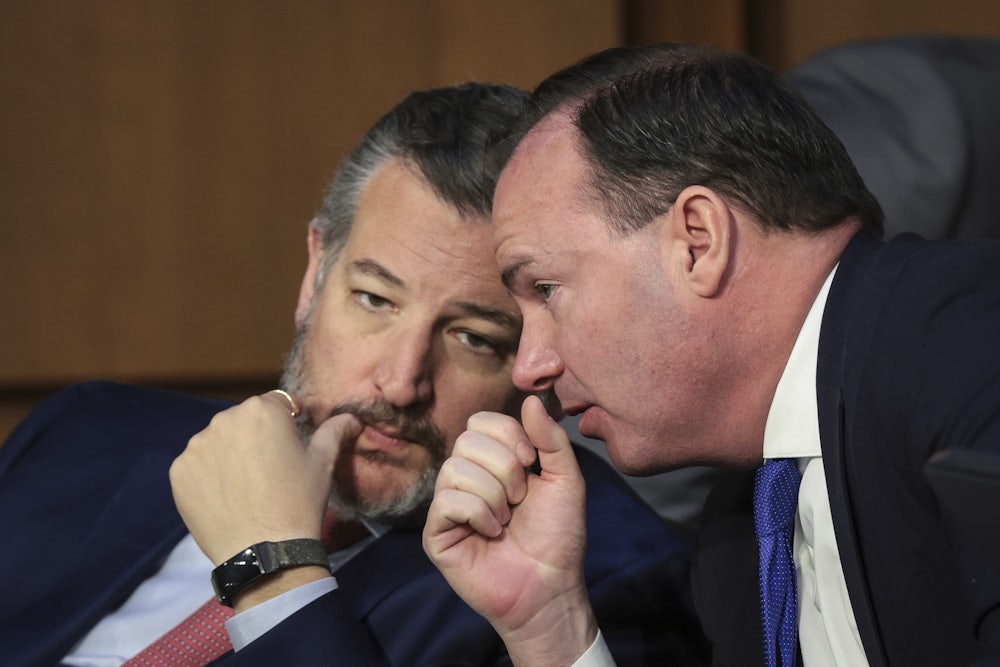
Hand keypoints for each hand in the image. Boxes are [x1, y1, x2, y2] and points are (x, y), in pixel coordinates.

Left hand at [170, 391, 360, 564]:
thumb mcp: (323, 463)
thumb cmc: (299, 502)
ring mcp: (197, 446)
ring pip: (218, 441)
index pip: (276, 403)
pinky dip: (209, 475)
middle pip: (244, 420)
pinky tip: (226, 496)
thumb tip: (351, 418)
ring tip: (247, 486)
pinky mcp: (179, 472)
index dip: (288, 421)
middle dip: (257, 437)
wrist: (265, 553)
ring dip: (231, 453)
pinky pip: (197, 465)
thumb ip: (334, 431)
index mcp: (262, 410)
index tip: (291, 445)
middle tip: (271, 470)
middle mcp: (224, 420)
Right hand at [422, 395, 597, 665]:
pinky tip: (492, 533)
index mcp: (492, 461)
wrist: (550, 585)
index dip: (508, 435)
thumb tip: (529, 398)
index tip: (532, 462)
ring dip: (493, 495)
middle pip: (466, 440)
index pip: (481, 421)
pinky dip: (479, 514)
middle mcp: (465, 478)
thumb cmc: (557, 536)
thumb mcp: (566, 480)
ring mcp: (448, 505)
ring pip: (455, 469)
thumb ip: (551, 438)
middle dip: (505, 469)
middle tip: (520, 499)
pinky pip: (447, 501)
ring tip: (507, 521)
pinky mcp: (436, 533)